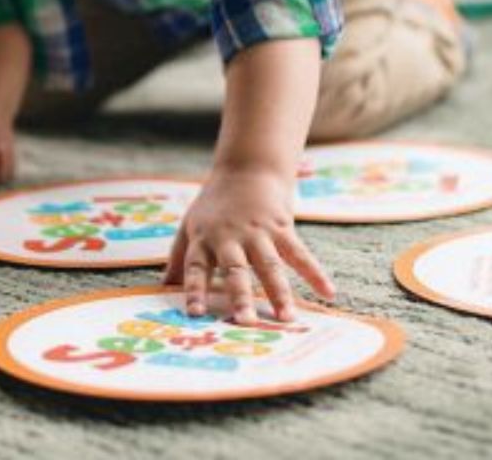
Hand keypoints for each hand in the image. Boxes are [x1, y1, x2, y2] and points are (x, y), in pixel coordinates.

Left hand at [163, 166, 334, 323]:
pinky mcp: (282, 227)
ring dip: (279, 292)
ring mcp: (257, 232)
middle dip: (240, 296)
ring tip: (287, 319)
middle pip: (235, 269)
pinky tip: (329, 294)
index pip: (196, 268)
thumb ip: (179, 257)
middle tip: (245, 322)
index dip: (195, 289)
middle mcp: (230, 237)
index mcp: (204, 239)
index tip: (194, 313)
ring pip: (270, 265)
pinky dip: (315, 274)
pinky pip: (300, 254)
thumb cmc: (214, 206)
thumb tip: (162, 288)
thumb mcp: (190, 225)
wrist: (246, 170)